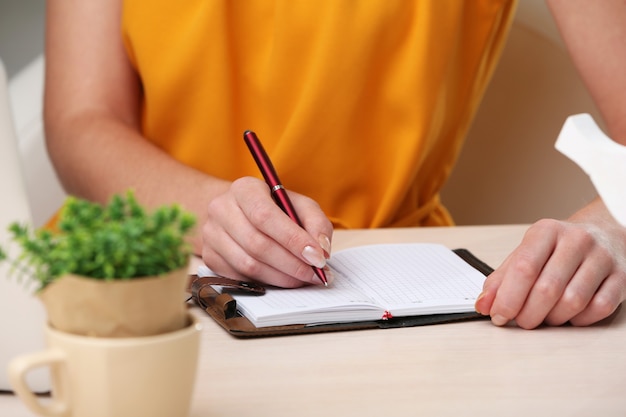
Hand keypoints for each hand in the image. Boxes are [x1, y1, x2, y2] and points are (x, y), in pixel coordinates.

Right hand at [201, 177, 333, 287]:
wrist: (236, 211)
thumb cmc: (272, 208)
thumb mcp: (298, 204)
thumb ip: (316, 222)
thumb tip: (322, 250)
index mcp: (245, 189)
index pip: (265, 216)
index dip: (293, 240)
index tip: (318, 258)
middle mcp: (222, 209)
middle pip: (257, 244)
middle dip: (292, 264)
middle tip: (315, 274)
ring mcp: (211, 234)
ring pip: (248, 265)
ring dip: (281, 277)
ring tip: (303, 278)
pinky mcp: (210, 256)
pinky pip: (240, 277)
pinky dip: (266, 282)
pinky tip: (283, 279)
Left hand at [475, 215, 625, 328]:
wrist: (604, 234)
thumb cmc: (557, 249)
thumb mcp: (525, 254)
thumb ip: (501, 279)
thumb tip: (483, 304)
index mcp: (546, 231)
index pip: (523, 267)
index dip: (507, 297)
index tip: (497, 315)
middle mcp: (576, 240)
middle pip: (547, 288)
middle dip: (528, 313)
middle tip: (520, 322)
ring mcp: (601, 258)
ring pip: (573, 301)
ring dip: (552, 318)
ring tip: (543, 317)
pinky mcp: (621, 277)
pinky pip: (598, 308)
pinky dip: (579, 320)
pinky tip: (569, 316)